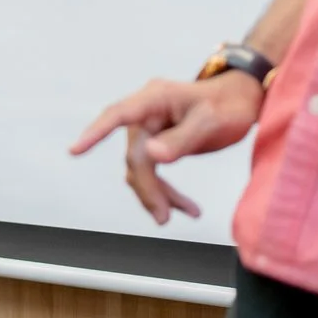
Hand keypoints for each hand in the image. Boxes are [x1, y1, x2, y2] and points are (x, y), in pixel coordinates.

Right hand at [68, 71, 262, 225]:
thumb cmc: (228, 105)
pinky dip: (164, 190)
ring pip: (141, 166)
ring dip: (157, 193)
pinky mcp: (156, 142)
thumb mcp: (211, 121)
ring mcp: (149, 127)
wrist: (243, 100)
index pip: (117, 115)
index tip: (75, 150)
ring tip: (186, 212)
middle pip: (134, 155)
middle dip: (148, 187)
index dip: (95, 133)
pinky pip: (151, 169)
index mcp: (154, 99)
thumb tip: (152, 156)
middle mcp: (145, 112)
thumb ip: (181, 139)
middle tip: (164, 218)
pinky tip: (184, 207)